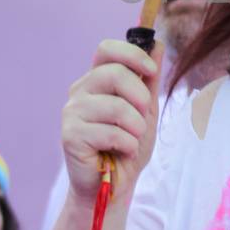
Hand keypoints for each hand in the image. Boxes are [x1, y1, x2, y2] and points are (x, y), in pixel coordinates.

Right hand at [61, 37, 161, 205]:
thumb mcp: (146, 109)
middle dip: (140, 97)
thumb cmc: (128, 146)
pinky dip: (127, 145)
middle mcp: (80, 91)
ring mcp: (72, 112)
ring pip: (116, 107)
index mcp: (97, 80)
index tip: (151, 71)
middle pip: (114, 73)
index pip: (106, 48)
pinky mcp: (70, 135)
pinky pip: (110, 132)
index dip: (132, 54)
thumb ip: (149, 79)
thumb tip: (158, 44)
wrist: (114, 185)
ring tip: (131, 141)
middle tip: (142, 120)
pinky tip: (122, 152)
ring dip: (136, 128)